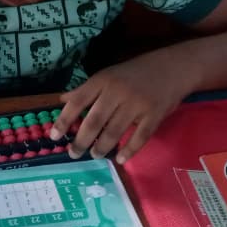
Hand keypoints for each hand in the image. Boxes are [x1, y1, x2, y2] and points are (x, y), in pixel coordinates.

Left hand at [50, 53, 192, 164]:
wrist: (172, 67)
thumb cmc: (135, 72)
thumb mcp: (108, 75)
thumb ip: (86, 89)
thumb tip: (63, 100)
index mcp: (103, 80)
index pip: (78, 102)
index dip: (64, 120)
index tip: (54, 136)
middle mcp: (117, 91)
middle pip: (94, 121)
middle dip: (81, 140)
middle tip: (74, 153)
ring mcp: (137, 104)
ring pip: (114, 131)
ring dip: (102, 146)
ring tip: (95, 155)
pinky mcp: (154, 115)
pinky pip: (139, 137)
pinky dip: (128, 150)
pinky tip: (120, 159)